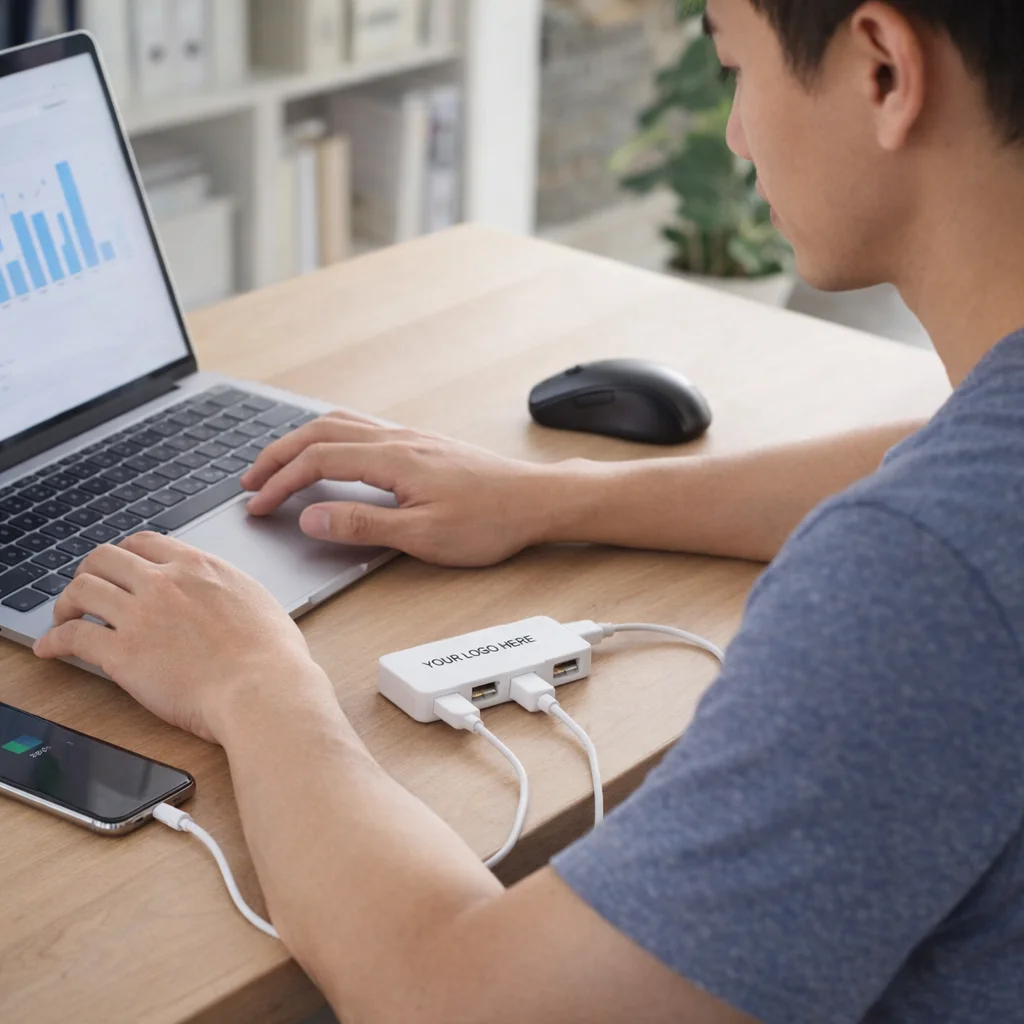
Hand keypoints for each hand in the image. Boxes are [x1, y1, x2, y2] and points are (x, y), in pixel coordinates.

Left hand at [33, 533, 328, 743]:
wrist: (264, 691)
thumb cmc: (274, 658)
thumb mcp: (258, 601)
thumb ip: (227, 589)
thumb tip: (222, 594)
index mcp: (200, 568)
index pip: (146, 542)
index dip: (126, 555)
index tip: (122, 570)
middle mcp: (166, 583)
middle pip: (105, 557)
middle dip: (90, 571)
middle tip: (88, 590)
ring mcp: (141, 616)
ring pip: (82, 589)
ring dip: (66, 602)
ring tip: (65, 617)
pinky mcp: (123, 654)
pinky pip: (73, 636)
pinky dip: (53, 641)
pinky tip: (50, 649)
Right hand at [242, 411, 562, 566]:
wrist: (536, 499)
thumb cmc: (489, 521)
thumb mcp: (423, 534)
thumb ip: (363, 525)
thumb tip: (310, 517)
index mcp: (393, 459)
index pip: (317, 461)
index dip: (280, 483)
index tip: (257, 505)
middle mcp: (397, 439)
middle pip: (320, 433)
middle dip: (277, 455)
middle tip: (250, 481)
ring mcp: (410, 437)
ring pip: (340, 424)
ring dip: (302, 441)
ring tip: (278, 465)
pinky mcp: (422, 444)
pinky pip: (361, 428)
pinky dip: (329, 436)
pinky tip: (331, 453)